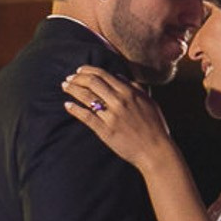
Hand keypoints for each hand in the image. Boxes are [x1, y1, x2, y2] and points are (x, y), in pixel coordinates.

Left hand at [61, 67, 175, 171]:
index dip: (88, 70)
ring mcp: (111, 116)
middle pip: (92, 83)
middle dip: (77, 78)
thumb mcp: (149, 101)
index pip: (103, 75)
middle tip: (69, 78)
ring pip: (87, 97)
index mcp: (129, 92)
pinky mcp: (105, 130)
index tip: (80, 70)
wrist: (155, 150)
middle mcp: (119, 101)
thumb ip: (135, 87)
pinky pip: (86, 117)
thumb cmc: (155, 126)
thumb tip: (119, 76)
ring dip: (73, 90)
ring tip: (65, 86)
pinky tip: (67, 105)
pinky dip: (75, 109)